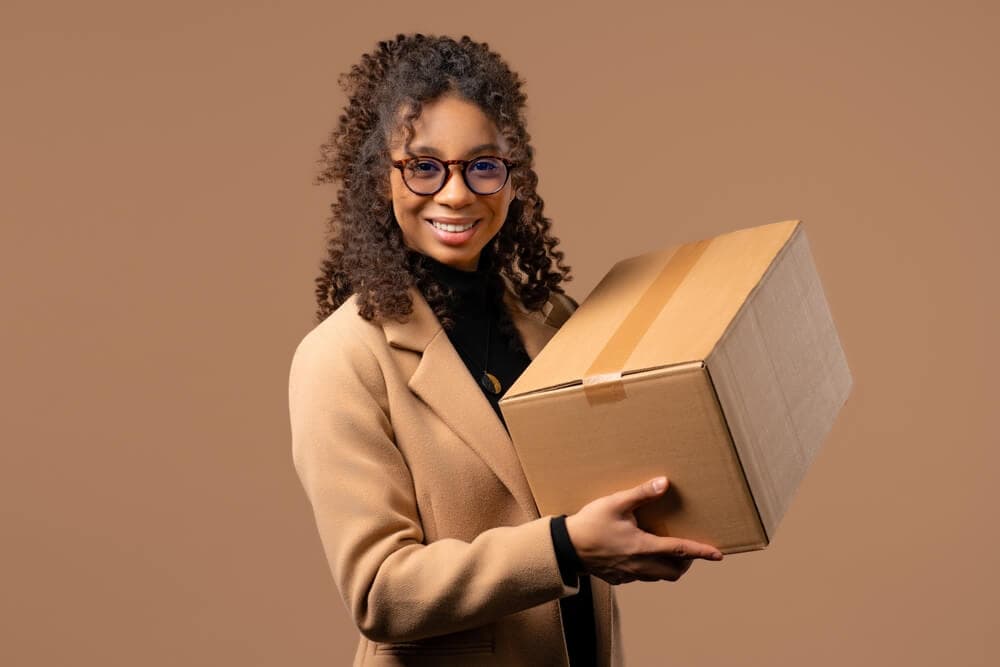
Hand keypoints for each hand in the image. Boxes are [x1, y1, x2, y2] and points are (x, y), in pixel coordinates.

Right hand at [564, 476, 722, 584]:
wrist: (566, 548)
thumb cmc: (590, 524)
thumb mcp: (615, 503)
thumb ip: (641, 494)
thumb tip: (664, 483)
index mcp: (643, 547)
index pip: (679, 551)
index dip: (701, 552)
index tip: (718, 555)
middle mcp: (640, 565)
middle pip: (674, 571)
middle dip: (686, 562)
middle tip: (688, 550)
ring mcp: (629, 574)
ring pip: (660, 577)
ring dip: (669, 568)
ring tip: (667, 552)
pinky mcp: (619, 578)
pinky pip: (642, 578)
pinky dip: (650, 570)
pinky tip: (641, 556)